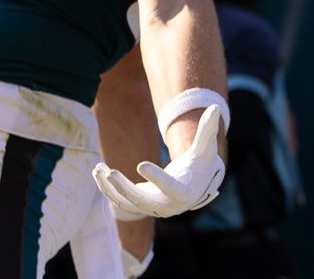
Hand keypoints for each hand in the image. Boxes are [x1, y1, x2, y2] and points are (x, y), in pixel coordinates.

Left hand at [91, 105, 225, 218]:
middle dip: (124, 189)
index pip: (169, 186)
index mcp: (183, 192)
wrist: (194, 188)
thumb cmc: (200, 165)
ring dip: (110, 188)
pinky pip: (120, 201)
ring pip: (126, 202)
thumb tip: (216, 106)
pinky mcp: (139, 205)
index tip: (141, 165)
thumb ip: (208, 130)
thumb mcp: (205, 148)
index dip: (156, 177)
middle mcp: (166, 205)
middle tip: (110, 173)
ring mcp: (151, 208)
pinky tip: (98, 172)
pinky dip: (108, 189)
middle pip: (142, 200)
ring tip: (98, 168)